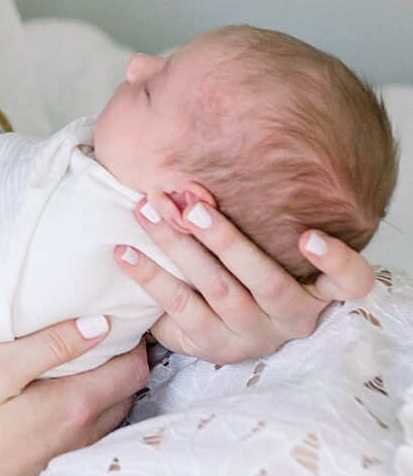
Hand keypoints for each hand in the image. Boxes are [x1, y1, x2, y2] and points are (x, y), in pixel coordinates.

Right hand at [0, 317, 148, 475]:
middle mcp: (81, 433)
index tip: (121, 310)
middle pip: (127, 390)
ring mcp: (65, 454)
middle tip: (107, 325)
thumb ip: (51, 345)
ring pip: (110, 411)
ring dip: (108, 382)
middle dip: (126, 357)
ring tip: (87, 351)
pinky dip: (89, 403)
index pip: (132, 368)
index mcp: (74, 405)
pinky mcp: (46, 464)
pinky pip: (88, 428)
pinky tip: (61, 389)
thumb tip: (100, 323)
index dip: (134, 337)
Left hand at [113, 193, 377, 364]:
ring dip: (179, 246)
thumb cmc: (252, 265)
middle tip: (192, 206)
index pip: (351, 283)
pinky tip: (125, 252)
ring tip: (147, 211)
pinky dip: (151, 277)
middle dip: (226, 239)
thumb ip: (262, 208)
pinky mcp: (212, 346)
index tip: (308, 236)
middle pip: (266, 279)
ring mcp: (251, 334)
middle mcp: (291, 316)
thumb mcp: (271, 243)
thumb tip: (221, 129)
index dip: (336, 262)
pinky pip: (178, 309)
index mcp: (318, 291)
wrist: (225, 322)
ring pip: (218, 289)